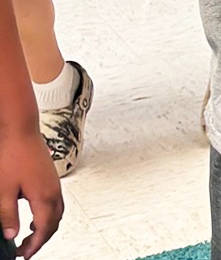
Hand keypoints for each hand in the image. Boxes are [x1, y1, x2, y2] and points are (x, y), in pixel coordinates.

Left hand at [1, 120, 61, 257]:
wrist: (19, 131)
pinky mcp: (51, 178)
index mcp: (44, 197)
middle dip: (41, 239)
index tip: (24, 255)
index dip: (33, 246)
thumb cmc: (12, 155)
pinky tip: (35, 214)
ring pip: (57, 213)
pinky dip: (48, 214)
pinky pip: (55, 203)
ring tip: (31, 236)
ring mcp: (54, 183)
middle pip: (53, 223)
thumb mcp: (3, 190)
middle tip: (26, 250)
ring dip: (46, 227)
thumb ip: (8, 215)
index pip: (42, 229)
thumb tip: (10, 234)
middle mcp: (53, 191)